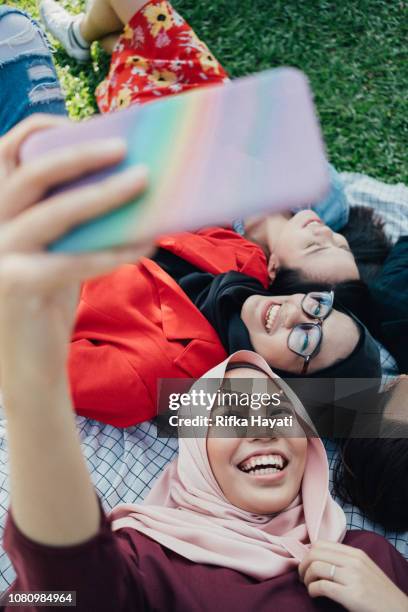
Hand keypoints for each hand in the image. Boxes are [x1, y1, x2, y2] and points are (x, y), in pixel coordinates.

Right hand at [0, 115, 151, 394]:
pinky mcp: (14, 287)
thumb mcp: (56, 250)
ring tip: (144, 182)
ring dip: (105, 195)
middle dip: (80, 154)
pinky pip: (73, 261)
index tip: (78, 124)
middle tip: (125, 147)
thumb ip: (72, 219)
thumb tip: (124, 179)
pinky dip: (112, 251)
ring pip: (55, 213)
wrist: (27, 367)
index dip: (36, 130)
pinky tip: (144, 245)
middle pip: (31, 174)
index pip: (3, 154)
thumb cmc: (48, 303)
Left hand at [298, 540, 407, 611]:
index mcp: (356, 553)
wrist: (398, 611)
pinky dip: (312, 590)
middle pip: (315, 553)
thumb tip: (318, 558)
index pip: (321, 543)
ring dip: (306, 578)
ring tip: (309, 586)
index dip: (308, 553)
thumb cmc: (379, 593)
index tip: (307, 565)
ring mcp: (353, 577)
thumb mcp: (364, 569)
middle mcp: (354, 561)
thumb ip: (345, 561)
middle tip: (303, 577)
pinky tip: (315, 595)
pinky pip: (322, 586)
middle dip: (303, 565)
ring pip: (316, 567)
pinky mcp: (352, 595)